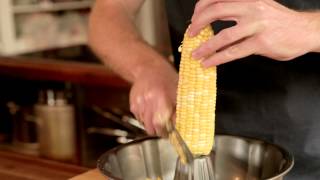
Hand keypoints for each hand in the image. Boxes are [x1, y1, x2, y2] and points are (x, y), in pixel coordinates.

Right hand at [129, 66, 177, 135]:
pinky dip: (146, 118)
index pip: (160, 123)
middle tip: (165, 129)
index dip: (165, 131)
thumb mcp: (178, 92)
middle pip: (150, 127)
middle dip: (158, 131)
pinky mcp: (132, 104)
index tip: (169, 133)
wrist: (149, 69)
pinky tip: (151, 110)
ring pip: (144, 124)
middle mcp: (147, 101)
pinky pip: (139, 118)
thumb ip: (178, 110)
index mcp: (160, 98)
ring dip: (152, 125)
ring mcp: (138, 103)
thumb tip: (179, 126)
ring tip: (158, 116)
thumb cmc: (166, 79)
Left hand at [189, 0, 319, 66]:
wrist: (305, 30)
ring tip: (196, 55)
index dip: (201, 8)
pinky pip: (233, 52)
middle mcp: (251, 8)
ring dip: (205, 47)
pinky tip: (209, 63)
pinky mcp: (261, 43)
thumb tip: (212, 24)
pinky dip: (217, 58)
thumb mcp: (259, 8)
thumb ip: (238, 12)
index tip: (194, 19)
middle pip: (216, 11)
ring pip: (222, 36)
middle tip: (190, 34)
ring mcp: (257, 25)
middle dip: (198, 23)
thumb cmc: (279, 21)